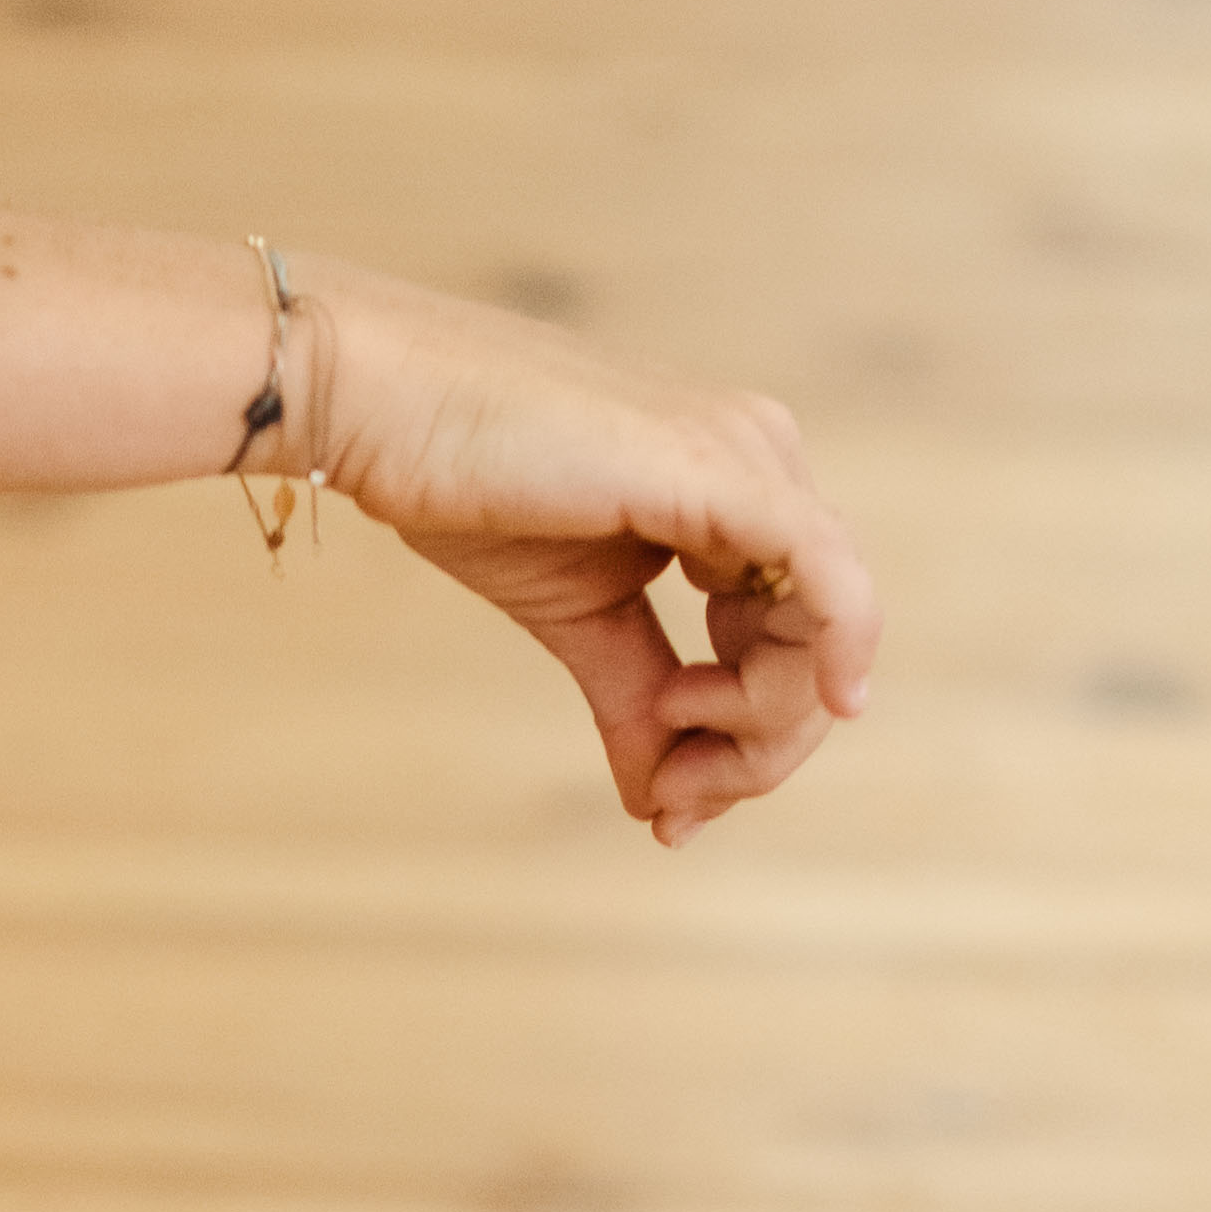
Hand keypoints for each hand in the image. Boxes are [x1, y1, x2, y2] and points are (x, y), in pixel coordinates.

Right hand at [306, 268, 881, 842]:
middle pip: (822, 637)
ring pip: (830, 621)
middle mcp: (757, 461)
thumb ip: (636, 701)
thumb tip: (664, 807)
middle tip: (678, 797)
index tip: (673, 805)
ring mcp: (747, 457)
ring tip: (672, 753)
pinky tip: (825, 708)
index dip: (754, 738)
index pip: (793, 632)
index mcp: (729, 490)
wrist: (379, 404)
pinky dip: (831, 653)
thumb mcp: (576, 619)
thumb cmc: (464, 486)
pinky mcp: (723, 470)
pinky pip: (828, 577)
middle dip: (762, 745)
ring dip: (766, 723)